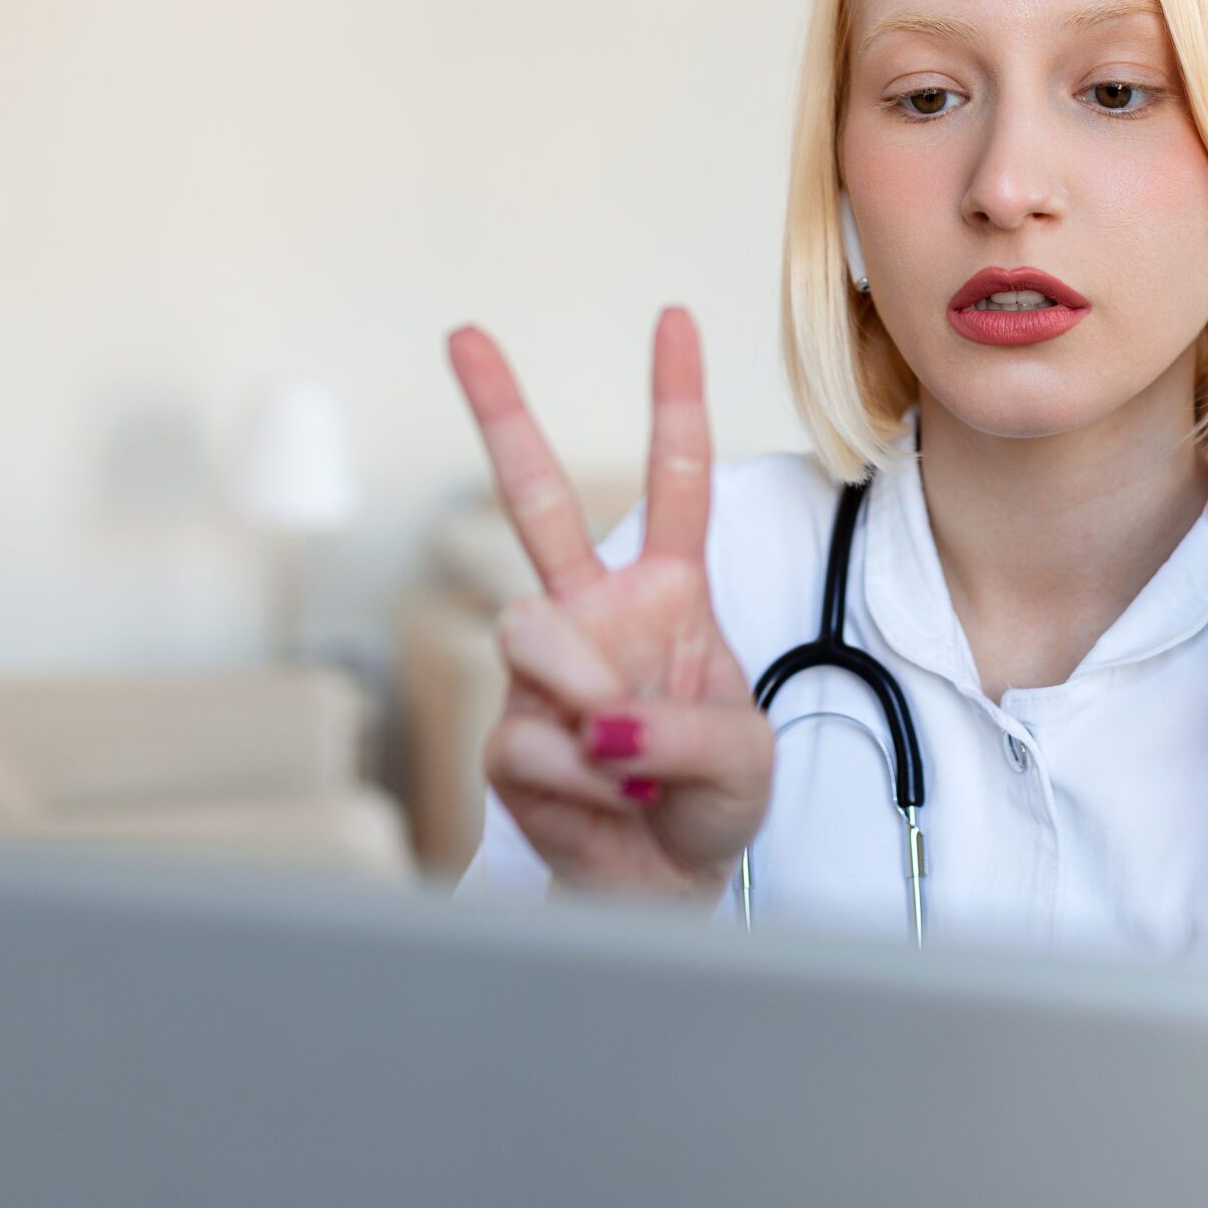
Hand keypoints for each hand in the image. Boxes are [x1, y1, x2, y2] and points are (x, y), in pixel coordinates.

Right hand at [445, 308, 771, 902]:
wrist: (663, 890)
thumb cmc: (710, 804)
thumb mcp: (744, 760)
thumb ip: (683, 725)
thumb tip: (595, 711)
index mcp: (668, 593)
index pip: (677, 482)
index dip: (676, 399)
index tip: (673, 317)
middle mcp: (595, 615)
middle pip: (536, 498)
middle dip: (499, 410)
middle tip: (463, 332)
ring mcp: (544, 673)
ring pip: (532, 633)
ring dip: (590, 698)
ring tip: (630, 758)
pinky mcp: (508, 738)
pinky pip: (533, 738)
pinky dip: (585, 777)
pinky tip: (606, 798)